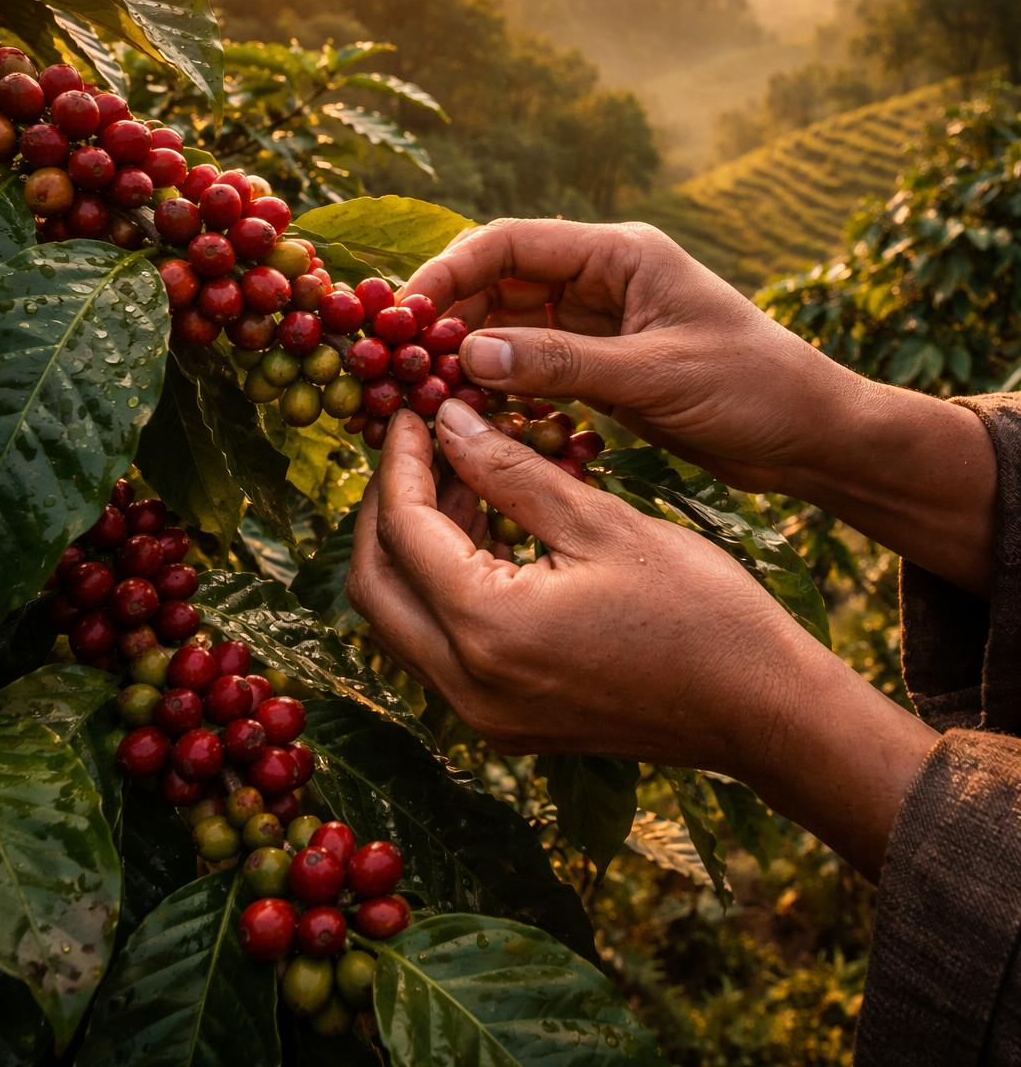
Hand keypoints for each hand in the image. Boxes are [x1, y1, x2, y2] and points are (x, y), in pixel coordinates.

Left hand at [349, 402, 938, 882]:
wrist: (761, 710)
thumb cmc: (699, 609)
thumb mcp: (600, 522)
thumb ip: (511, 471)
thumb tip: (447, 421)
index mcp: (488, 630)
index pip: (403, 530)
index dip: (400, 462)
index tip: (413, 413)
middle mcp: (466, 685)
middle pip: (374, 584)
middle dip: (384, 507)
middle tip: (417, 445)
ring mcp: (482, 714)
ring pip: (400, 619)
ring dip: (411, 546)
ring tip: (458, 476)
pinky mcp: (504, 722)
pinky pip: (440, 647)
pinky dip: (444, 586)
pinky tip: (486, 529)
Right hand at [402, 218, 996, 598]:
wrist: (812, 436)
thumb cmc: (752, 389)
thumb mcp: (655, 376)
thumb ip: (563, 364)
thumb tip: (468, 354)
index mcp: (620, 254)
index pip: (513, 243)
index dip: (452, 269)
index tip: (405, 312)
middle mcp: (603, 279)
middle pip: (502, 282)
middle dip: (450, 317)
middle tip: (398, 362)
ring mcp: (601, 323)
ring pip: (512, 328)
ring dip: (471, 356)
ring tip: (423, 393)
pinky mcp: (605, 366)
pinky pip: (535, 366)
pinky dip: (503, 386)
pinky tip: (473, 414)